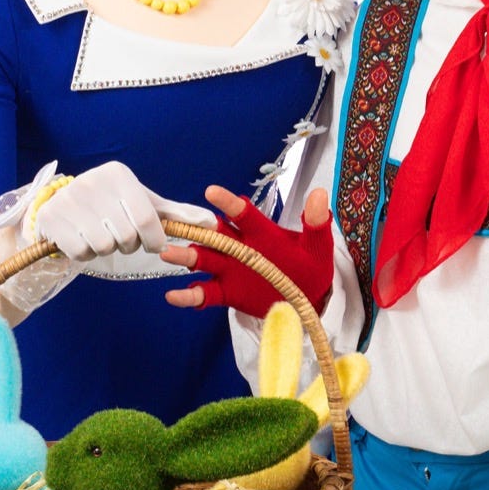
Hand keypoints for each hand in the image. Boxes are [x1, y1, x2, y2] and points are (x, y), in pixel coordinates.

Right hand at [33, 161, 215, 261]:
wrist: (63, 204)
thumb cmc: (113, 204)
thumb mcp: (144, 203)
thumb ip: (177, 213)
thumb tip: (213, 224)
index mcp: (118, 174)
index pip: (147, 218)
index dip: (154, 239)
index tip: (153, 244)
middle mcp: (92, 182)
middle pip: (126, 235)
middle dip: (130, 244)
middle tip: (123, 237)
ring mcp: (68, 200)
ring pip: (104, 246)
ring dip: (108, 249)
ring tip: (103, 235)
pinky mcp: (50, 219)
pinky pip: (81, 252)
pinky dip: (86, 254)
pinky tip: (83, 239)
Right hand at [162, 185, 333, 315]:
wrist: (309, 298)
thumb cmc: (311, 265)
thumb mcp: (318, 245)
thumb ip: (317, 222)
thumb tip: (320, 194)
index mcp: (261, 232)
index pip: (242, 213)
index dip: (228, 203)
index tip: (211, 192)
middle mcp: (240, 247)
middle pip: (213, 235)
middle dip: (195, 229)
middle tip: (174, 222)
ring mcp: (231, 270)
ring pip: (203, 260)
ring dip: (186, 257)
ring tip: (168, 254)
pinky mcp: (227, 292)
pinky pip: (204, 294)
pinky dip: (189, 295)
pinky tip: (173, 296)